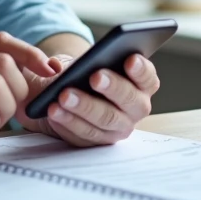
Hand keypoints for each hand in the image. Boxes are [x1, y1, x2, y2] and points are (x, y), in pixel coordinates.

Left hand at [15, 54, 160, 146]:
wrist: (67, 94)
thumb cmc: (82, 72)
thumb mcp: (79, 60)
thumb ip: (70, 58)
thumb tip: (53, 66)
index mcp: (140, 83)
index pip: (148, 77)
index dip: (141, 69)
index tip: (129, 59)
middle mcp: (136, 107)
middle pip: (129, 100)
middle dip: (112, 87)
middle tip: (95, 77)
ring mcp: (119, 127)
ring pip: (106, 119)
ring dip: (85, 107)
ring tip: (64, 96)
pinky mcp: (100, 141)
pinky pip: (85, 134)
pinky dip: (69, 122)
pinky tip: (54, 111)